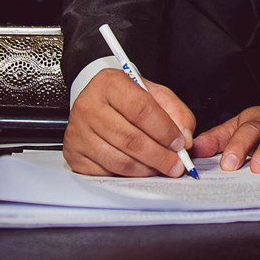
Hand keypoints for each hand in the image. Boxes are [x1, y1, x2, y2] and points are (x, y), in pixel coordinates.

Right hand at [64, 68, 196, 177]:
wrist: (97, 100)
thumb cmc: (126, 97)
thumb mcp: (154, 94)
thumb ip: (176, 112)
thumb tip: (185, 139)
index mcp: (109, 83)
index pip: (141, 109)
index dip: (164, 130)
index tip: (180, 143)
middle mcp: (89, 105)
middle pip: (130, 139)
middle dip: (160, 156)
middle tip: (176, 164)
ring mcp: (78, 131)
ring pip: (119, 160)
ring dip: (146, 169)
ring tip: (160, 167)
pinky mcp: (74, 153)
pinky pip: (106, 172)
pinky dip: (128, 175)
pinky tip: (139, 168)